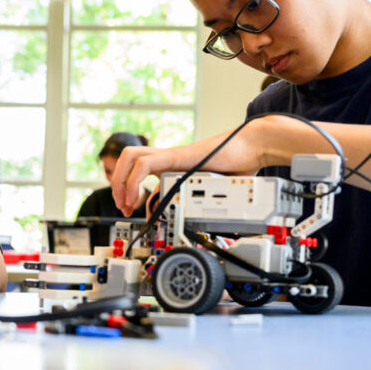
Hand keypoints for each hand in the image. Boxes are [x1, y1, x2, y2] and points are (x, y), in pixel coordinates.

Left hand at [110, 120, 274, 215]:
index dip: (130, 189)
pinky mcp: (177, 156)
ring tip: (126, 203)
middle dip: (117, 183)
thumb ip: (198, 202)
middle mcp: (169, 158)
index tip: (132, 209)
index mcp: (174, 165)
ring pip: (130, 156)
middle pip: (128, 158)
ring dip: (121, 181)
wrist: (253, 148)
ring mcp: (172, 155)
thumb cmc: (239, 166)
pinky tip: (137, 199)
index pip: (140, 170)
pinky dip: (133, 181)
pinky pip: (144, 164)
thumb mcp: (211, 192)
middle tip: (123, 206)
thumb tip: (199, 221)